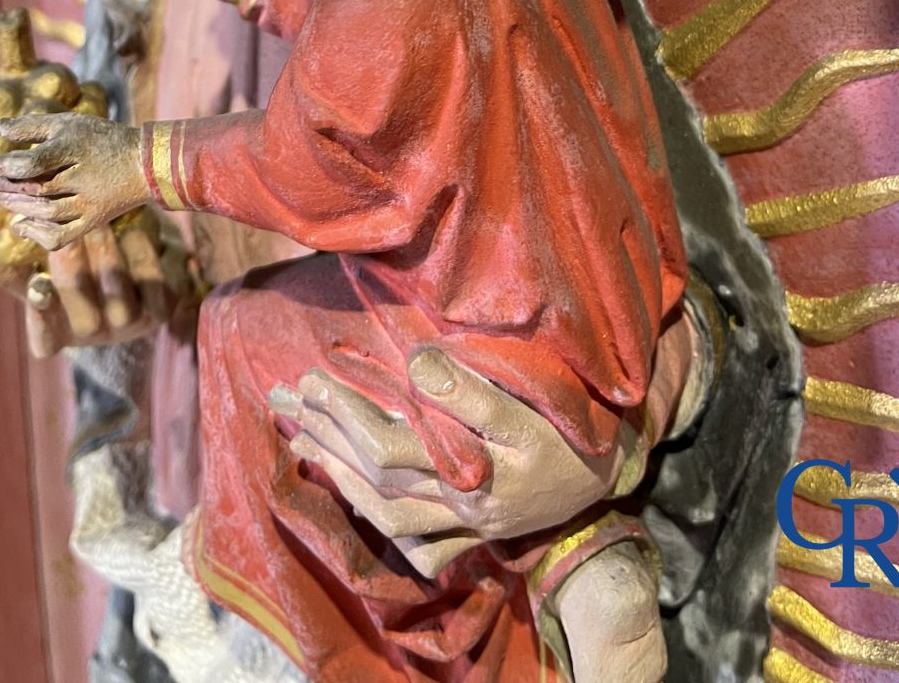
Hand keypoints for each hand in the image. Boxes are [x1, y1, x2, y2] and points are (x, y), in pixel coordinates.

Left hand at [0, 113, 146, 251]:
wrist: (143, 163)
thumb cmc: (100, 139)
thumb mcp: (68, 124)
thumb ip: (32, 126)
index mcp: (75, 149)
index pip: (34, 162)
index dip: (8, 166)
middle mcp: (83, 178)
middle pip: (37, 189)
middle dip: (7, 186)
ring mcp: (89, 203)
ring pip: (46, 213)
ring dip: (18, 207)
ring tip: (1, 199)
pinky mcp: (93, 221)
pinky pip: (61, 236)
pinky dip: (37, 235)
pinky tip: (21, 225)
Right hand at [0, 222, 173, 357]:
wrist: (138, 274)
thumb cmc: (75, 270)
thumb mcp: (40, 272)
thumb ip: (10, 267)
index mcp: (56, 334)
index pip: (43, 337)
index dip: (41, 314)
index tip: (38, 287)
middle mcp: (91, 336)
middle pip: (79, 302)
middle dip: (71, 259)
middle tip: (66, 220)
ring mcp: (129, 326)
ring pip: (115, 288)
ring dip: (106, 249)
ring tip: (98, 216)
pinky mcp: (160, 310)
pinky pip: (152, 281)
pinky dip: (142, 250)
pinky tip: (136, 222)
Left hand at [269, 349, 619, 579]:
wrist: (615, 472)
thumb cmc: (574, 431)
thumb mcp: (531, 406)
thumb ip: (473, 389)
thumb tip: (418, 365)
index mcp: (467, 470)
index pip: (388, 445)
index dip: (345, 414)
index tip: (311, 379)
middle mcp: (459, 502)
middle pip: (375, 474)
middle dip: (326, 435)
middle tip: (283, 399)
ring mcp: (465, 520)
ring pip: (386, 507)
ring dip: (338, 473)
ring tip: (301, 438)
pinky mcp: (474, 526)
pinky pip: (412, 532)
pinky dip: (374, 511)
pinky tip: (349, 488)